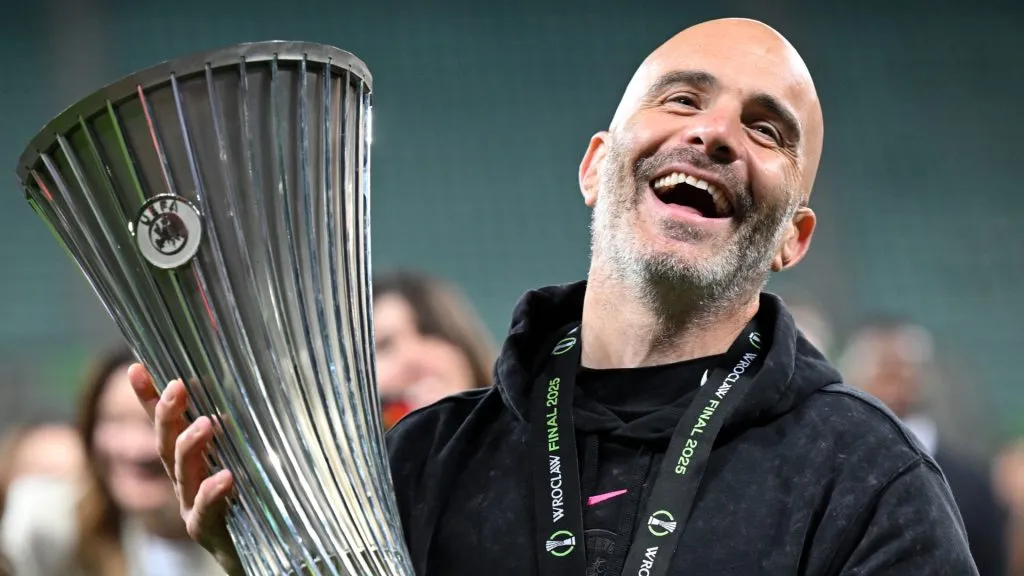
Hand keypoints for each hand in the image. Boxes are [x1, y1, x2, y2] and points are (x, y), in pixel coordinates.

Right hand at [127, 363, 243, 574]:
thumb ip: (241, 430)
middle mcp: (186, 482)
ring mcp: (193, 506)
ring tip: (206, 424)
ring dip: (190, 446)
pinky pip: (207, 511)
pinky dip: (213, 493)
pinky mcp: (209, 531)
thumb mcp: (246, 458)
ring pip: (183, 474)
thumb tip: (254, 379)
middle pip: (168, 445)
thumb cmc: (252, 500)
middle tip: (178, 386)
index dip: (149, 398)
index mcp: (192, 461)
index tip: (136, 368)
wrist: (258, 553)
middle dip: (168, 414)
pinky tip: (224, 478)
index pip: (166, 426)